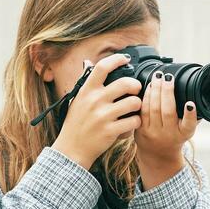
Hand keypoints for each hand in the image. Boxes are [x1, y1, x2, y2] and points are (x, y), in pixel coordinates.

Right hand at [51, 52, 143, 170]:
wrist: (71, 149)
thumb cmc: (76, 123)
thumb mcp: (77, 99)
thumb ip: (86, 83)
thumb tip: (88, 63)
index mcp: (87, 90)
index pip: (103, 67)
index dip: (117, 59)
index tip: (125, 59)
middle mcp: (95, 101)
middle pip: (125, 83)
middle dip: (136, 85)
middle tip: (135, 90)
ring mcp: (103, 116)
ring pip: (134, 102)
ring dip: (138, 105)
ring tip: (134, 109)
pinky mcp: (111, 131)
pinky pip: (134, 121)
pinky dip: (136, 122)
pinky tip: (131, 123)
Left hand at [135, 70, 198, 187]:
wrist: (159, 155)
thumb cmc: (175, 137)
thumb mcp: (186, 130)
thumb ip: (191, 116)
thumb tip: (197, 95)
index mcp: (183, 134)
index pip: (188, 125)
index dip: (190, 114)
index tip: (190, 104)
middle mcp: (169, 134)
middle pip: (167, 111)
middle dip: (167, 91)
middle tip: (168, 77)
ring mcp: (153, 133)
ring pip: (153, 109)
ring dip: (155, 90)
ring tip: (158, 77)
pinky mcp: (140, 130)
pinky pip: (143, 111)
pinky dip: (146, 97)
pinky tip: (149, 86)